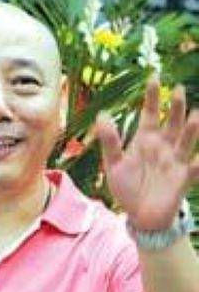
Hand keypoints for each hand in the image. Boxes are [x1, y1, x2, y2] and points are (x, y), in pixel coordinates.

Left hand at [94, 77, 198, 230]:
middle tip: (178, 89)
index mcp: (145, 140)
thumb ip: (110, 141)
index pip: (149, 113)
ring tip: (195, 115)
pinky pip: (196, 167)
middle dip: (176, 107)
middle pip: (171, 122)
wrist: (139, 216)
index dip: (152, 96)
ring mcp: (176, 160)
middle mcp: (163, 146)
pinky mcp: (184, 177)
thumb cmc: (126, 188)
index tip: (154, 76)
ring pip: (186, 140)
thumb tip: (102, 115)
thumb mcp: (113, 164)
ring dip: (191, 128)